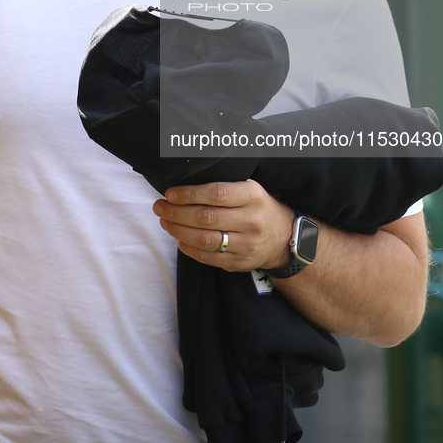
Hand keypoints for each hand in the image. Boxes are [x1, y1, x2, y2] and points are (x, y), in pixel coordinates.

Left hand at [152, 179, 294, 271]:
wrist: (283, 237)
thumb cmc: (258, 207)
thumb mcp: (250, 187)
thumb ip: (225, 183)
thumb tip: (187, 179)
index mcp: (252, 196)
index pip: (216, 193)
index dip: (189, 194)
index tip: (170, 193)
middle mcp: (251, 220)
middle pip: (206, 217)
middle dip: (176, 212)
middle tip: (160, 207)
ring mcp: (246, 244)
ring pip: (205, 239)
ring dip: (178, 230)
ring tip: (165, 221)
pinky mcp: (239, 262)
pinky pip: (208, 257)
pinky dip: (189, 248)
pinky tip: (179, 239)